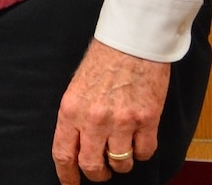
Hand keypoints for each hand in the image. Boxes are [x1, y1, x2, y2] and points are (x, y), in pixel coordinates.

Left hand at [51, 40, 169, 182]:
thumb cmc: (102, 60)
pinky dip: (141, 151)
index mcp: (71, 109)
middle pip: (92, 167)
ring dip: (120, 162)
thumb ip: (76, 116)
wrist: (131, 41)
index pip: (64, 154)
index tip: (70, 184)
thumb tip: (76, 146)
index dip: (67, 175)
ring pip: (120, 163)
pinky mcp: (147, 120)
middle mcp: (94, 118)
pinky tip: (138, 138)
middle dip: (97, 174)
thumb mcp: (77, 86)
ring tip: (121, 149)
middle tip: (101, 170)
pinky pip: (144, 152)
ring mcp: (122, 121)